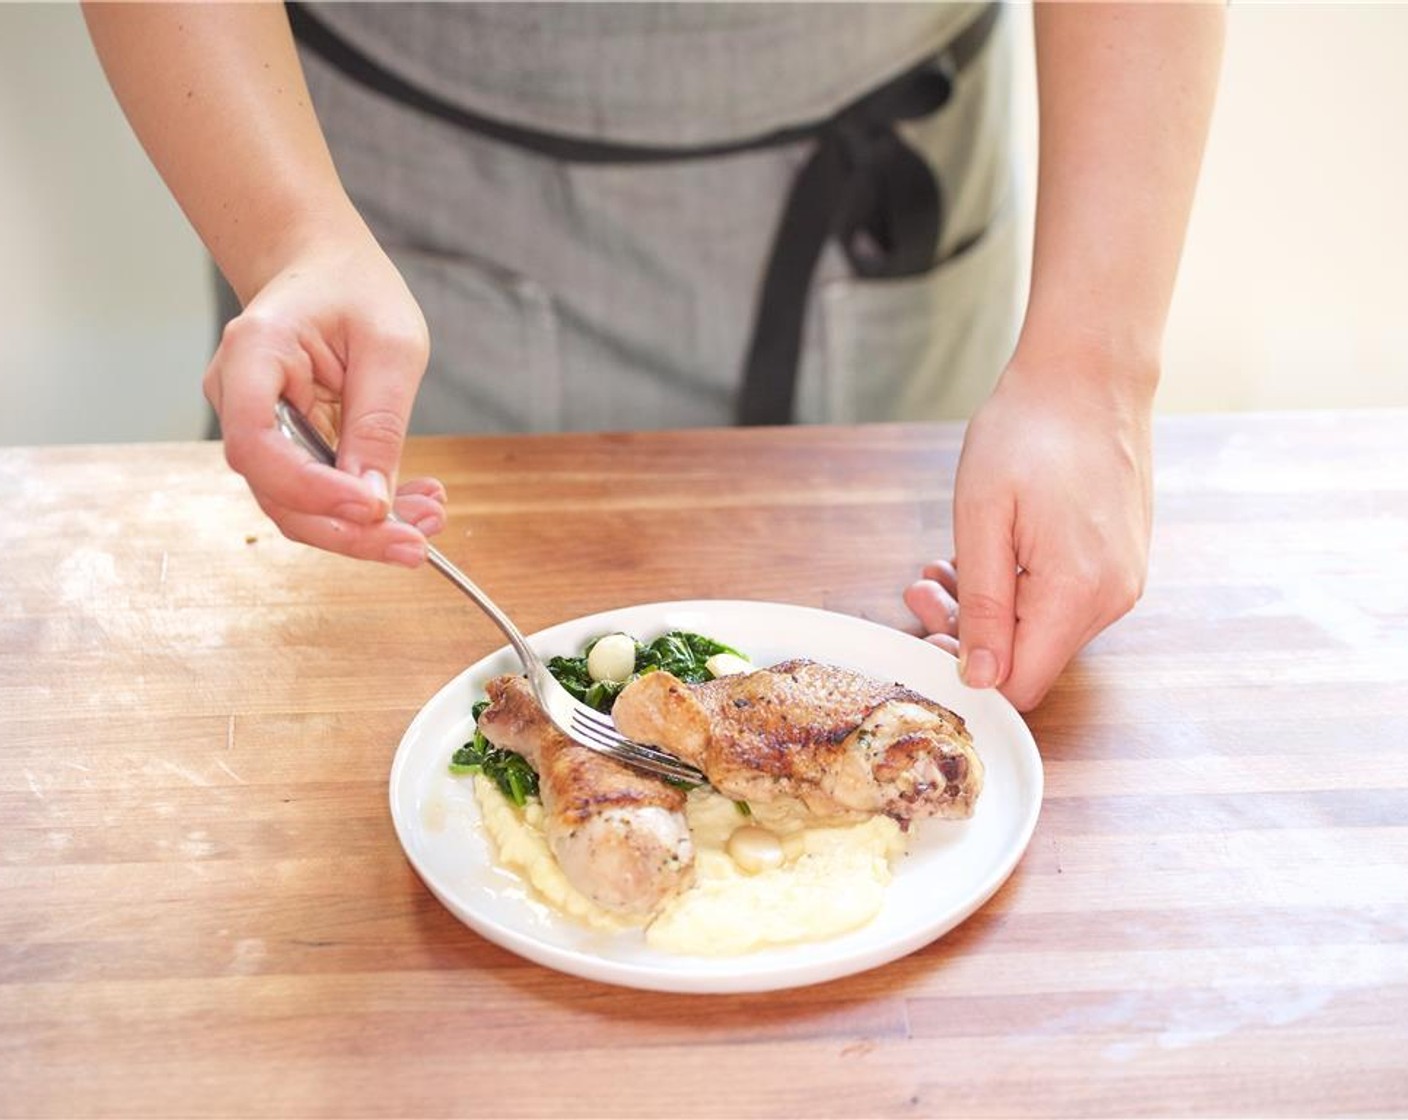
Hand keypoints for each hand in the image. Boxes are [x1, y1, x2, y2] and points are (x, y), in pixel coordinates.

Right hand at [204, 230, 445, 566]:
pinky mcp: (285, 448)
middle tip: (414, 544)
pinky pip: (318, 493)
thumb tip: (375, 501)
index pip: (257, 445)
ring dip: (364, 528)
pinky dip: (366, 507)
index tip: (372, 506)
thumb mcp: (390, 346)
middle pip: (277, 493)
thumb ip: (379, 423)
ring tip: (428, 521)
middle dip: (348, 530)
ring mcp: (257, 428)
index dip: (311, 489)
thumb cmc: (355, 290)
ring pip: (298, 506)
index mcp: (254, 355)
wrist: (327, 270)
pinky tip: (414, 506)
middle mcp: (240, 398)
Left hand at [905, 352, 1154, 709]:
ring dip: (986, 606)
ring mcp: (1123, 579)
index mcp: (1078, 592)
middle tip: (921, 588)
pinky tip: (984, 553)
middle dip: (965, 632)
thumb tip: (981, 679)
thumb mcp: (981, 517)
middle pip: (1029, 657)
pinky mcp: (1120, 561)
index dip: (965, 671)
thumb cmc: (1030, 429)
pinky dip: (1017, 586)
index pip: (1019, 684)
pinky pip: (1061, 599)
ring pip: (1042, 629)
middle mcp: (1113, 597)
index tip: (925, 628)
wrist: (1089, 371)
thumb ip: (982, 604)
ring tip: (941, 566)